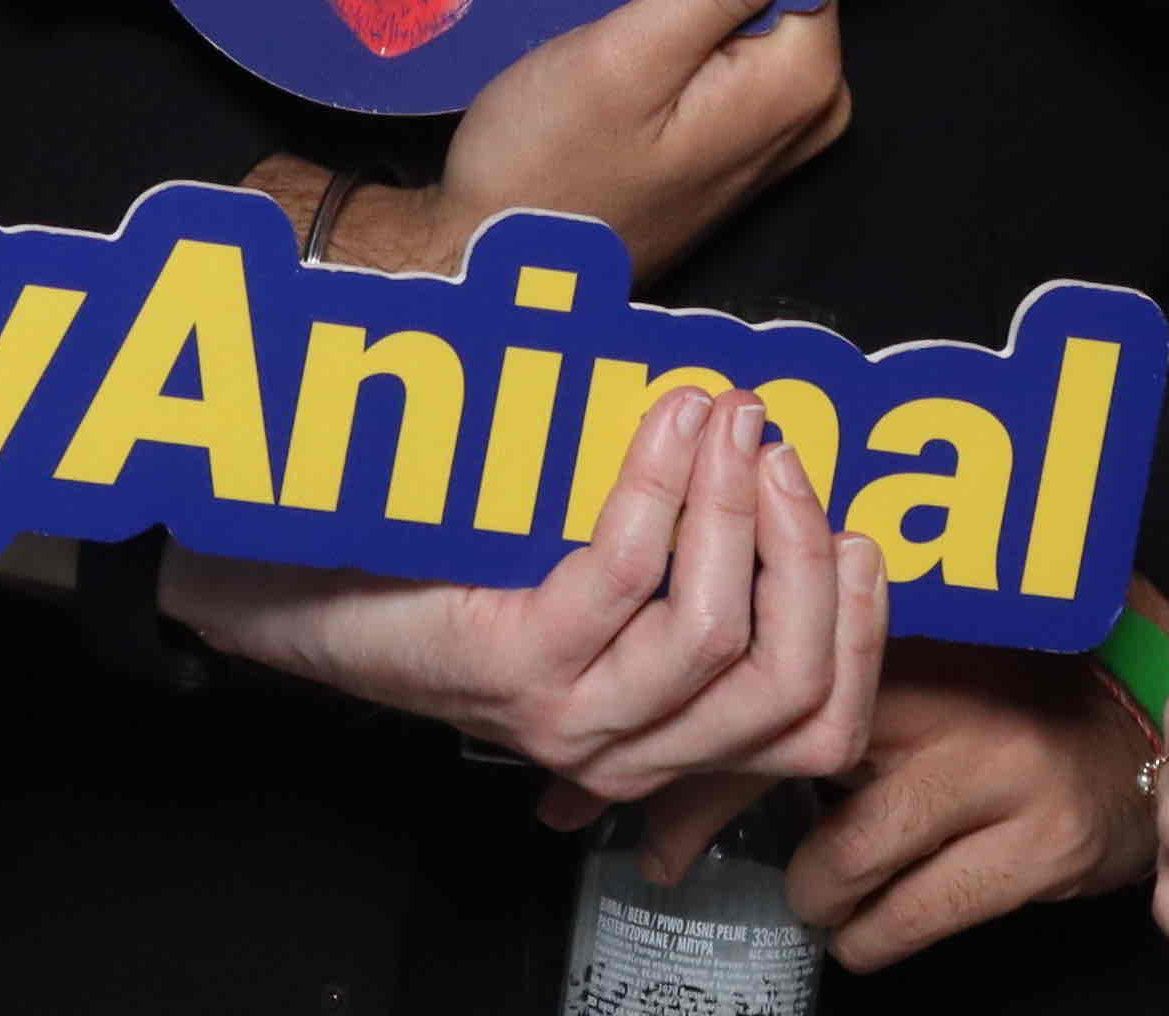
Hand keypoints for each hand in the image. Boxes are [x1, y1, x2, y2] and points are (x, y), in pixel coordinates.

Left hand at [164, 383, 886, 805]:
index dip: (863, 623)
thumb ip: (686, 562)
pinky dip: (662, 486)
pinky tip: (670, 421)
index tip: (856, 518)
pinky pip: (625, 573)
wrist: (305, 589)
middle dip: (810, 554)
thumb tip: (778, 466)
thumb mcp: (591, 588)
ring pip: (718, 634)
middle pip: (791, 688)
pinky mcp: (516, 666)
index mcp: (665, 739)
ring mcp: (572, 718)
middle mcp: (628, 751)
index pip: (821, 724)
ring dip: (738, 507)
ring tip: (732, 417)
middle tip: (786, 448)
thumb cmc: (451, 572)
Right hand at [331, 0, 852, 283]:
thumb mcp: (630, 55)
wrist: (492, 268)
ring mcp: (764, 129)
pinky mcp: (723, 138)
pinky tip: (607, 11)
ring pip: (738, 6)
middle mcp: (801, 110)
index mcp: (798, 83)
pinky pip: (714, 45)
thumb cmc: (547, 175)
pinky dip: (667, 17)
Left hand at [592, 640, 1149, 969]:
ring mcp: (989, 773)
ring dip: (811, 893)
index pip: (751, 681)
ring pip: (836, 867)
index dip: (664, 740)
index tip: (582, 787)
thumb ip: (790, 680)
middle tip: (657, 858)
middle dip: (697, 818)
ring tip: (816, 885)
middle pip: (774, 767)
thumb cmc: (998, 697)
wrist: (1140, 731)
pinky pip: (906, 921)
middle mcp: (937, 695)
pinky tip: (865, 926)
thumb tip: (627, 756)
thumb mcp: (899, 668)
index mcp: (895, 630)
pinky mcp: (1033, 845)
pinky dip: (868, 937)